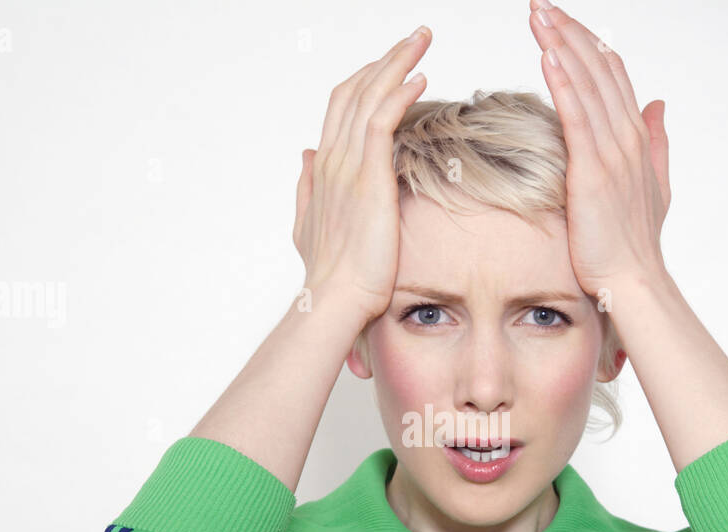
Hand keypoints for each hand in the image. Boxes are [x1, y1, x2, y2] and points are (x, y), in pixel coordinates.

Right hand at [293, 26, 431, 326]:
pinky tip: (418, 77)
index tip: (390, 63)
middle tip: (415, 36)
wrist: (334, 298)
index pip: (342, 106)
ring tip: (421, 40)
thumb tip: (305, 155)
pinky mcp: (368, 178)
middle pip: (356, 90)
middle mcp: (333, 159)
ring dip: (397, 62)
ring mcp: (348, 166)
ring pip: (369, 96)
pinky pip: (381, 122)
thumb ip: (308, 187)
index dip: (365, 78)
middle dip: (386, 58)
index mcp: (324, 167)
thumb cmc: (330, 273)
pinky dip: (398, 94)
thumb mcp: (309, 224)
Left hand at [527, 1, 671, 297]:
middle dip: (568, 31)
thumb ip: (656, 140)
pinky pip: (577, 118)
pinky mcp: (593, 171)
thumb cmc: (633, 241)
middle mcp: (627, 136)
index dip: (587, 42)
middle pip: (598, 68)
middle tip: (540, 3)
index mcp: (635, 136)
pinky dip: (564, 84)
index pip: (612, 74)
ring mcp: (612, 152)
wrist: (632, 278)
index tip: (560, 18)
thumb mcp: (653, 183)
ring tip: (539, 15)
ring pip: (587, 85)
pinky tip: (549, 57)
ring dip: (561, 45)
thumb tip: (659, 104)